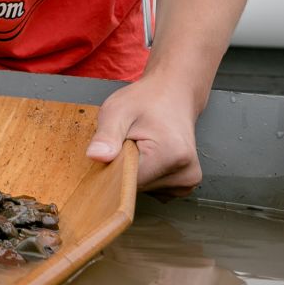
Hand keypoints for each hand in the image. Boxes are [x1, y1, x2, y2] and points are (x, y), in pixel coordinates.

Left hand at [86, 73, 203, 193]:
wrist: (173, 94)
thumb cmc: (146, 100)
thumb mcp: (118, 110)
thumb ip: (106, 135)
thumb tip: (95, 157)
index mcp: (171, 155)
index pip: (129, 182)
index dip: (113, 168)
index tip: (112, 150)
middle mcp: (186, 173)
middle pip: (137, 188)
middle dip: (124, 169)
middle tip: (129, 142)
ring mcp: (188, 182)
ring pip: (144, 190)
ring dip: (135, 171)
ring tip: (142, 145)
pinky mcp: (185, 185)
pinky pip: (154, 189)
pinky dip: (146, 175)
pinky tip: (150, 155)